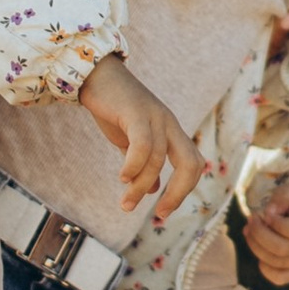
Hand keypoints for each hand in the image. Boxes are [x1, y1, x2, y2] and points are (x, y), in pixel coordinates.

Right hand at [76, 56, 207, 224]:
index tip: (162, 213)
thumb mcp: (130, 140)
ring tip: (125, 203)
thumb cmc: (113, 107)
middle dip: (178, 193)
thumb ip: (142, 163)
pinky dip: (135, 165)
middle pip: (191, 164)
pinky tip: (122, 177)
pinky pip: (143, 144)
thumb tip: (152, 189)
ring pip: (158, 159)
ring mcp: (155, 116)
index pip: (193, 165)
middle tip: (159, 215)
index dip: (183, 191)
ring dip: (141, 187)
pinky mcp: (136, 111)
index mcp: (171, 131)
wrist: (94, 74)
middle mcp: (169, 124)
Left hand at [243, 178, 288, 285]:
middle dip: (259, 233)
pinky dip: (265, 268)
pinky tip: (259, 249)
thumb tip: (268, 212)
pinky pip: (280, 278)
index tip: (268, 211)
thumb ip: (285, 194)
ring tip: (250, 229)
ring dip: (256, 246)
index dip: (278, 224)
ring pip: (277, 263)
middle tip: (252, 218)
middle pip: (283, 250)